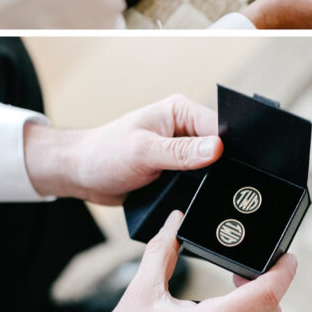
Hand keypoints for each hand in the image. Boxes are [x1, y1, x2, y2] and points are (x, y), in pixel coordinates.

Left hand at [23, 95, 222, 204]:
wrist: (81, 174)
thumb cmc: (104, 154)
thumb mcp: (143, 152)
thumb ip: (181, 152)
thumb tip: (217, 149)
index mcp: (180, 111)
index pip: (220, 127)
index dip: (229, 149)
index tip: (229, 169)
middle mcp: (184, 128)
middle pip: (221, 150)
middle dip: (218, 168)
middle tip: (206, 182)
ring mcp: (181, 151)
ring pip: (211, 170)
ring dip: (207, 183)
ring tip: (193, 190)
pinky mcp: (176, 171)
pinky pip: (197, 183)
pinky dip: (196, 192)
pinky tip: (191, 199)